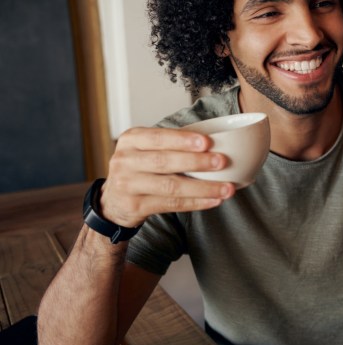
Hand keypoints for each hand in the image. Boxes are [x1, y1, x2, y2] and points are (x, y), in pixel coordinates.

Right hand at [100, 127, 234, 226]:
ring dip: (203, 187)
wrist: (113, 201)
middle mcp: (125, 161)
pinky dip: (196, 202)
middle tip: (222, 162)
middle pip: (164, 161)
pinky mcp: (135, 206)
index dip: (183, 140)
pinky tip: (213, 200)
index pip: (158, 137)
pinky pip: (171, 205)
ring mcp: (127, 185)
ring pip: (171, 186)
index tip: (207, 142)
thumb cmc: (140, 168)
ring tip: (226, 188)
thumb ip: (171, 144)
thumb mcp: (145, 149)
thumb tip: (216, 142)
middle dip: (196, 162)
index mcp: (131, 140)